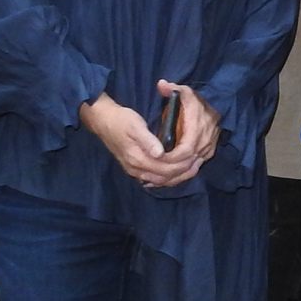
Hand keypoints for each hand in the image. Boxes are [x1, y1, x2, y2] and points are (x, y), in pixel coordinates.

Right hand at [80, 92, 201, 188]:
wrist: (103, 121)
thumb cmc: (121, 120)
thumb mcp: (135, 125)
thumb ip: (148, 141)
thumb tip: (160, 153)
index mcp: (137, 158)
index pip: (165, 168)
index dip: (182, 165)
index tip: (195, 157)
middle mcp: (136, 169)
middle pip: (164, 177)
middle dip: (182, 172)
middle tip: (198, 162)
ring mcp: (134, 170)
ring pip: (159, 181)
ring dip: (176, 176)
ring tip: (191, 168)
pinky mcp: (133, 168)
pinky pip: (153, 178)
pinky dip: (166, 177)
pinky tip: (175, 171)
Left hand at [156, 79, 221, 179]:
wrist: (218, 107)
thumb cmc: (198, 100)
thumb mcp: (186, 92)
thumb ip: (173, 89)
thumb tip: (161, 85)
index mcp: (198, 130)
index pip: (186, 151)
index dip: (171, 158)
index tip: (156, 159)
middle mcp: (205, 144)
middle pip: (187, 164)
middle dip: (169, 170)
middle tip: (151, 173)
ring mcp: (207, 151)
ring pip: (190, 170)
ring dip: (173, 176)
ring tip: (154, 179)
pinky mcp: (207, 155)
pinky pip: (193, 169)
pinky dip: (180, 175)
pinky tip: (165, 178)